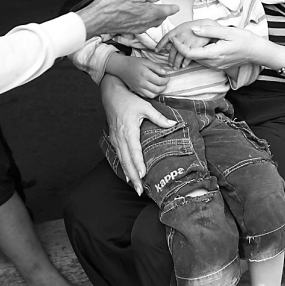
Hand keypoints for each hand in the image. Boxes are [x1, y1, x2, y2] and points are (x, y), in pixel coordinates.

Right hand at [77, 0, 178, 38]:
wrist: (95, 19)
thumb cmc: (112, 5)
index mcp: (150, 13)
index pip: (166, 11)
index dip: (172, 8)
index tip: (176, 7)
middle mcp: (145, 23)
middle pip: (159, 19)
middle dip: (163, 14)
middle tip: (166, 9)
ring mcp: (136, 28)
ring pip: (150, 23)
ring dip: (154, 17)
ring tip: (153, 11)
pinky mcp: (127, 30)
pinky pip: (140, 25)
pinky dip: (143, 20)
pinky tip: (138, 16)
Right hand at [101, 75, 175, 192]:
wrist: (111, 95)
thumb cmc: (129, 100)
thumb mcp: (145, 106)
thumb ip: (159, 117)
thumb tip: (173, 123)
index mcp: (129, 130)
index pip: (134, 150)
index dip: (138, 164)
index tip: (143, 175)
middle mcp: (120, 137)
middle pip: (127, 161)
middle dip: (133, 177)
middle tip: (140, 191)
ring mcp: (116, 139)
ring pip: (122, 160)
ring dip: (128, 175)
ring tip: (135, 188)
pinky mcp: (114, 139)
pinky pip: (119, 156)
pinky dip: (123, 167)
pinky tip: (128, 176)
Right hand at [113, 55, 169, 98]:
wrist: (121, 67)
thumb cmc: (134, 63)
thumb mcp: (145, 61)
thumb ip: (156, 67)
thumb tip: (165, 73)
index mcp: (145, 74)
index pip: (160, 81)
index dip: (166, 80)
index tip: (167, 77)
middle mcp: (142, 83)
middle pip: (157, 90)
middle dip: (164, 87)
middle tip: (165, 83)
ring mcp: (138, 88)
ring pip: (152, 95)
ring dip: (158, 92)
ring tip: (160, 87)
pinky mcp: (136, 91)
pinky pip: (146, 96)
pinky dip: (151, 94)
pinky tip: (153, 89)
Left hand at [156, 19, 212, 68]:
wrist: (211, 24)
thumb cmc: (202, 24)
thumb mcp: (187, 25)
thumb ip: (179, 33)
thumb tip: (171, 40)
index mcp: (178, 30)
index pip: (166, 37)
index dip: (160, 44)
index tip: (156, 49)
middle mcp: (181, 36)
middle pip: (172, 49)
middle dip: (170, 57)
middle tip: (169, 63)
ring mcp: (187, 42)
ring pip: (179, 55)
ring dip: (176, 62)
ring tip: (175, 66)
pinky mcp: (195, 47)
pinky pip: (187, 57)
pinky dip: (185, 62)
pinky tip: (184, 65)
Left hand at [170, 24, 265, 69]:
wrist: (256, 51)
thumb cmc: (244, 39)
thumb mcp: (227, 32)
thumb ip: (209, 31)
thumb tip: (193, 29)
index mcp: (214, 54)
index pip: (190, 52)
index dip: (178, 46)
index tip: (172, 38)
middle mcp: (213, 63)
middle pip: (191, 57)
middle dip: (181, 48)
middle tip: (174, 37)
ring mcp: (215, 66)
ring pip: (196, 59)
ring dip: (188, 50)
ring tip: (182, 40)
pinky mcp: (217, 66)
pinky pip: (203, 60)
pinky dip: (196, 53)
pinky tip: (197, 44)